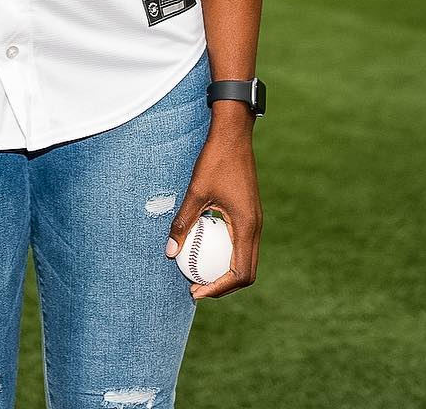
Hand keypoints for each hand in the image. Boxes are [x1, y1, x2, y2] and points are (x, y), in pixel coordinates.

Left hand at [165, 108, 261, 299]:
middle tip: (196, 288)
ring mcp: (255, 220)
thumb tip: (169, 253)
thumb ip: (184, 222)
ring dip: (225, 270)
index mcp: (247, 227)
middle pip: (246, 272)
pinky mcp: (249, 212)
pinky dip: (226, 252)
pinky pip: (241, 242)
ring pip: (246, 258)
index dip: (219, 288)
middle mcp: (255, 228)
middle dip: (223, 285)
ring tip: (199, 272)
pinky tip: (204, 246)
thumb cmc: (215, 160)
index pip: (240, 273)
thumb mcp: (195, 191)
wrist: (233, 134)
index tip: (197, 292)